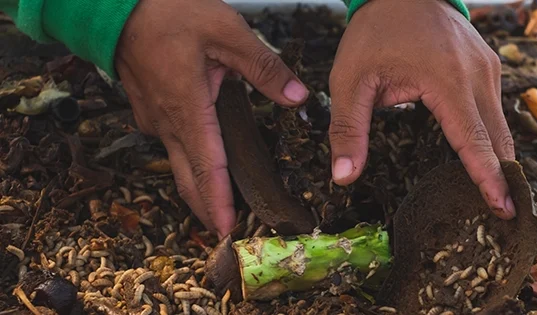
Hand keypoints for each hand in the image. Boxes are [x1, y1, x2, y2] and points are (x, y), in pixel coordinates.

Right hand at [115, 0, 308, 237]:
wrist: (119, 6)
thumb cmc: (169, 13)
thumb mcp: (226, 31)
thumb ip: (264, 67)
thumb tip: (296, 97)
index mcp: (188, 106)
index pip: (206, 166)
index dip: (216, 201)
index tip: (225, 229)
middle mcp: (167, 121)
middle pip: (187, 177)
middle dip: (206, 207)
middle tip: (225, 231)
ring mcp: (154, 118)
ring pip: (178, 164)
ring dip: (198, 186)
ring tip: (221, 204)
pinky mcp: (150, 111)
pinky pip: (172, 144)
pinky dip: (190, 160)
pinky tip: (206, 161)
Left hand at [328, 0, 516, 218]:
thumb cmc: (375, 31)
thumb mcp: (350, 80)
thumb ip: (348, 128)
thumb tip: (343, 175)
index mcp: (447, 81)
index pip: (473, 141)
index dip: (488, 178)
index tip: (503, 209)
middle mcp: (478, 75)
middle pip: (499, 138)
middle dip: (504, 176)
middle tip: (507, 215)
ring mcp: (488, 67)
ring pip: (501, 124)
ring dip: (500, 157)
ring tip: (498, 193)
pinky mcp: (487, 65)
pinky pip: (495, 108)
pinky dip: (493, 135)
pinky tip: (484, 156)